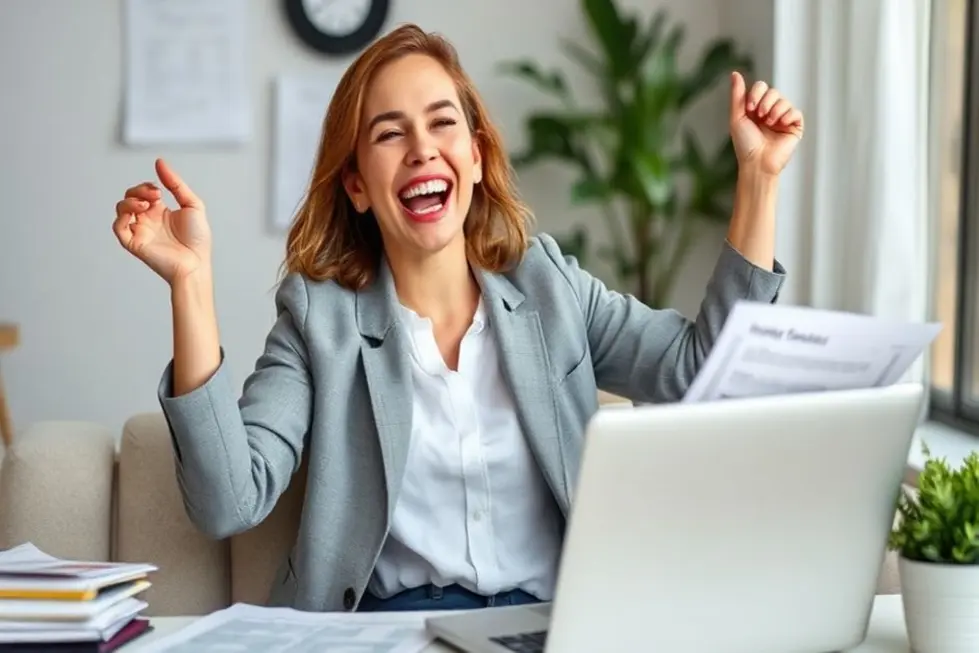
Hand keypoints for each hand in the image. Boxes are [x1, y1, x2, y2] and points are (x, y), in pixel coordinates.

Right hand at [112, 158, 211, 284]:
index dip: (147, 186)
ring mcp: (140, 231)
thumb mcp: (192, 204)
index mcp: (160, 211)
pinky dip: (122, 217)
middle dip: (138, 190)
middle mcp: (148, 220)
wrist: (196, 263)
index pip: (143, 191)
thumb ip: (175, 183)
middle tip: (155, 194)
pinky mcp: (134, 243)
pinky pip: (118, 227)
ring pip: (121, 209)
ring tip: (146, 203)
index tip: (159, 190)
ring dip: (129, 201)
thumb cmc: (198, 239)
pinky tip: (136, 212)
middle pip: (130, 197)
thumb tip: (159, 162)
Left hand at [729, 72, 803, 175]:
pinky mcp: (794, 127)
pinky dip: (787, 116)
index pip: (762, 87)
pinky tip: (780, 124)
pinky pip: (796, 112)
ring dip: (775, 110)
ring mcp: (783, 119)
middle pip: (773, 91)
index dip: (756, 92)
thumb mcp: (737, 117)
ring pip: (785, 101)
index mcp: (756, 108)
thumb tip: (735, 73)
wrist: (757, 162)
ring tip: (769, 123)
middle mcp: (770, 112)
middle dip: (766, 101)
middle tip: (760, 115)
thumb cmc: (745, 144)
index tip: (749, 107)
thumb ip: (737, 96)